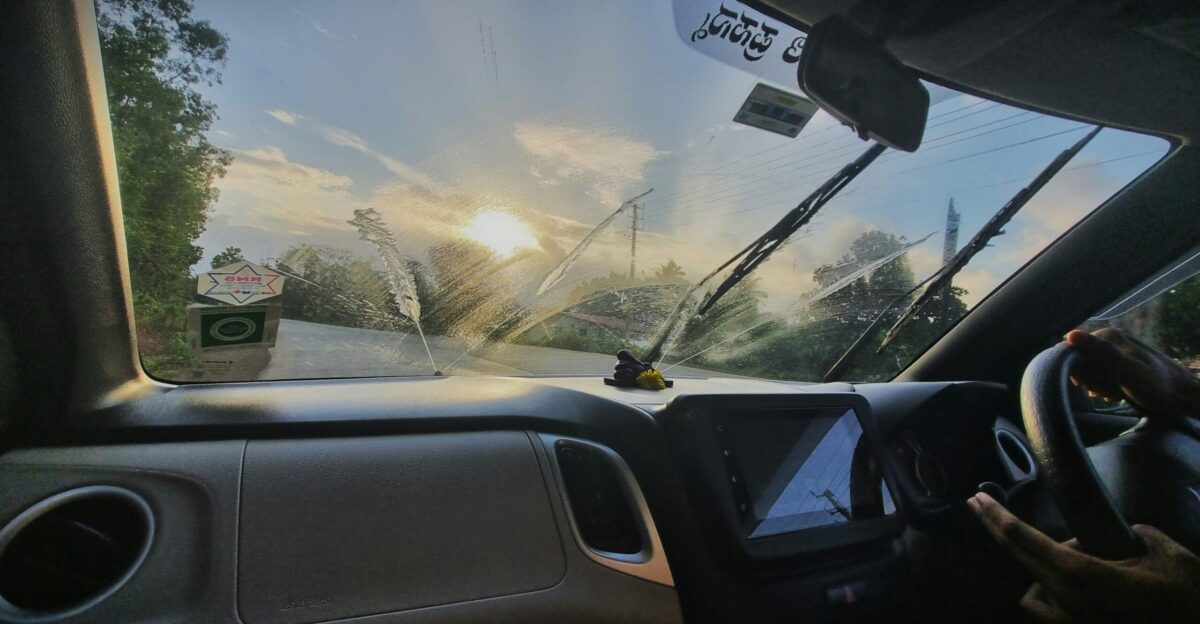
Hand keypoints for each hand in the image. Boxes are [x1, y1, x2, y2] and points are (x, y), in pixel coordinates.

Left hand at [968, 492, 1199, 622]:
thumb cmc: (1188, 600)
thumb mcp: (1167, 555)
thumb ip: (1133, 536)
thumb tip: (1120, 535)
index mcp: (1082, 578)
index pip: (1024, 541)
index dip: (996, 517)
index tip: (976, 499)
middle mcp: (1068, 605)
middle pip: (1021, 561)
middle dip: (1001, 532)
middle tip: (985, 506)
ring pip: (1034, 594)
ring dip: (1045, 575)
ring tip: (1088, 568)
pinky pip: (1051, 615)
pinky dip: (1056, 600)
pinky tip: (1086, 593)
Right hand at [1065, 328, 1199, 418]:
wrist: (1181, 396)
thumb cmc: (1156, 386)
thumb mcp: (1127, 370)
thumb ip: (1101, 352)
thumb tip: (1070, 335)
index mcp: (1108, 336)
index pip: (1072, 352)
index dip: (1080, 372)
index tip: (1093, 386)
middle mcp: (1109, 340)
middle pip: (1081, 361)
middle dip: (1091, 380)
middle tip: (1109, 390)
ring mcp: (1114, 351)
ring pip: (1089, 370)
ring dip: (1097, 385)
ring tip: (1114, 392)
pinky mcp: (1118, 363)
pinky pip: (1099, 374)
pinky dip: (1104, 386)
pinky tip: (1115, 393)